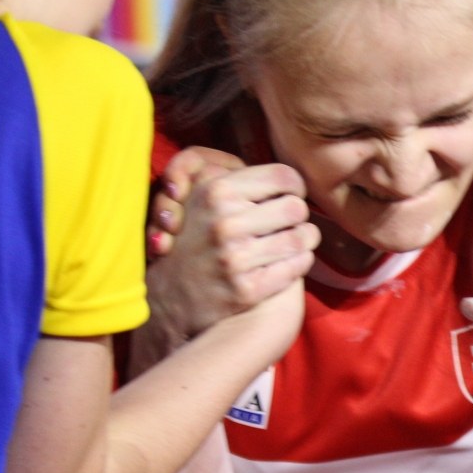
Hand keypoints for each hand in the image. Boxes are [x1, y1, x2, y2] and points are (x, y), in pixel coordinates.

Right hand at [147, 152, 320, 340]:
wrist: (169, 296)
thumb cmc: (196, 237)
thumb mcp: (202, 195)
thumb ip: (239, 178)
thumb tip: (285, 176)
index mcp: (216, 192)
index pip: (283, 176)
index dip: (294, 186)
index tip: (289, 195)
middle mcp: (224, 223)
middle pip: (296, 208)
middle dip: (297, 216)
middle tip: (288, 222)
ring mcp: (235, 258)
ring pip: (301, 238)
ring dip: (304, 240)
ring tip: (292, 241)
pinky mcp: (247, 289)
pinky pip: (298, 265)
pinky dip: (300, 262)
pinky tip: (287, 261)